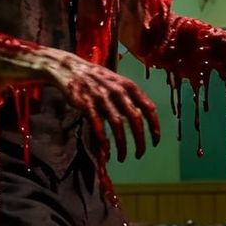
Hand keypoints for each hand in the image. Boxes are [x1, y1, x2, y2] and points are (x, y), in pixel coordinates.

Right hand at [43, 51, 159, 162]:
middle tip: (140, 154)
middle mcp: (118, 91)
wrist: (69, 68)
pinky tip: (107, 151)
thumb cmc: (95, 77)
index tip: (155, 141)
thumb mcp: (117, 81)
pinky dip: (103, 140)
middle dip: (140, 140)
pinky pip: (98, 126)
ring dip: (122, 144)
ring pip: (117, 125)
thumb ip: (130, 96)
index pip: (148, 109)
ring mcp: (101, 98)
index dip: (154, 127)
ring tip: (124, 157)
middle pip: (135, 119)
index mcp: (129, 86)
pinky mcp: (86, 104)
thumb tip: (145, 113)